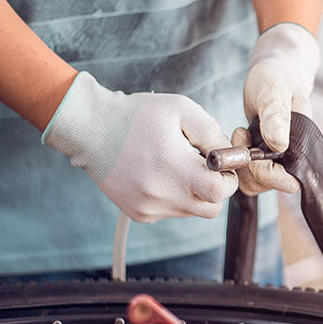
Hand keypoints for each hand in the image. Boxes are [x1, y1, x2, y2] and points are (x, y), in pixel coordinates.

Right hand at [43, 72, 237, 221]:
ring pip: (192, 211)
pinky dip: (174, 196)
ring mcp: (150, 208)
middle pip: (211, 208)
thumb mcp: (182, 110)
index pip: (220, 192)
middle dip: (215, 189)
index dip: (228, 178)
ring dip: (194, 192)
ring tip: (175, 165)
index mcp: (175, 168)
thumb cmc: (138, 115)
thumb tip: (230, 155)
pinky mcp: (140, 214)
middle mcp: (162, 195)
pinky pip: (172, 212)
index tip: (220, 164)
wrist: (91, 129)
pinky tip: (159, 174)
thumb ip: (213, 133)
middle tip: (203, 167)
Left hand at [236, 22, 319, 194]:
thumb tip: (278, 145)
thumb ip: (276, 116)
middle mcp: (291, 158)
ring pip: (252, 183)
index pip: (288, 182)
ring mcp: (275, 160)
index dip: (267, 173)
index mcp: (302, 147)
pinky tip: (240, 137)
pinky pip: (245, 173)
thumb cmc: (277, 77)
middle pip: (266, 187)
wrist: (274, 72)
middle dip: (247, 166)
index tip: (252, 147)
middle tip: (242, 134)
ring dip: (239, 163)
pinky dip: (235, 159)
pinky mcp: (262, 158)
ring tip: (241, 133)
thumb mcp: (274, 91)